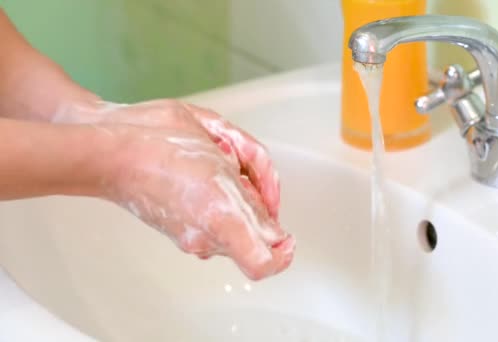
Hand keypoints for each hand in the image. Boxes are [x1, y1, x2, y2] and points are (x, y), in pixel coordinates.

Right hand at [58, 100, 294, 279]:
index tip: (287, 235)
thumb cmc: (157, 138)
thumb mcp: (217, 137)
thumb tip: (269, 209)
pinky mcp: (179, 235)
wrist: (110, 150)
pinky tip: (203, 174)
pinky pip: (216, 226)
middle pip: (255, 234)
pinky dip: (219, 202)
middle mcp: (206, 236)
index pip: (264, 260)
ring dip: (237, 197)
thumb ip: (254, 170)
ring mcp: (191, 238)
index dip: (283, 252)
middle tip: (241, 169)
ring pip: (236, 227)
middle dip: (258, 199)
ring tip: (215, 162)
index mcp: (221, 215)